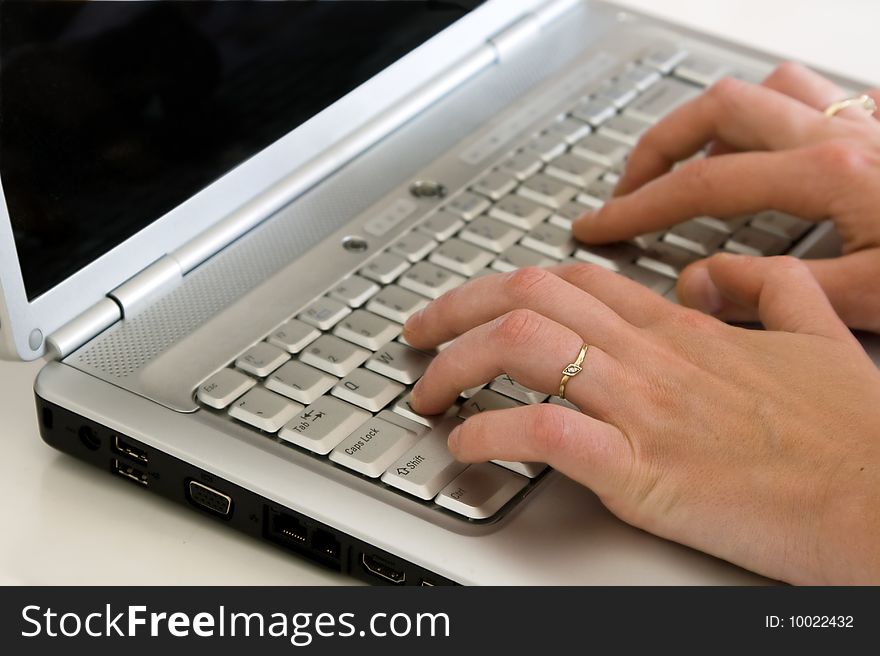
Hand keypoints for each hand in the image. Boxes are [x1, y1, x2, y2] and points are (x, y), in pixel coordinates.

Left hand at [403, 262, 879, 583]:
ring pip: (523, 349)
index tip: (471, 305)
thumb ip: (762, 288)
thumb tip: (709, 274)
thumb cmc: (853, 432)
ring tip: (428, 390)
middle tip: (419, 335)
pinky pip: (546, 433)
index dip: (505, 286)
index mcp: (683, 329)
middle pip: (528, 300)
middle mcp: (652, 358)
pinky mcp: (644, 471)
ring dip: (457, 365)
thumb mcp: (815, 334)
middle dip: (455, 311)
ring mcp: (644, 409)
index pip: (570, 281)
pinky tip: (467, 444)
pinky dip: (492, 433)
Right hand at [571, 63, 879, 331]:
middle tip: (628, 188)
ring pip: (765, 89)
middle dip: (658, 148)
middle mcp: (843, 133)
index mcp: (831, 174)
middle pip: (718, 110)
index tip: (599, 226)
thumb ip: (780, 296)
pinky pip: (815, 96)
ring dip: (712, 122)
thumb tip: (701, 285)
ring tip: (686, 161)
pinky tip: (767, 149)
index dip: (639, 208)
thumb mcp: (876, 301)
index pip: (703, 184)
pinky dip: (773, 115)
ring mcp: (865, 122)